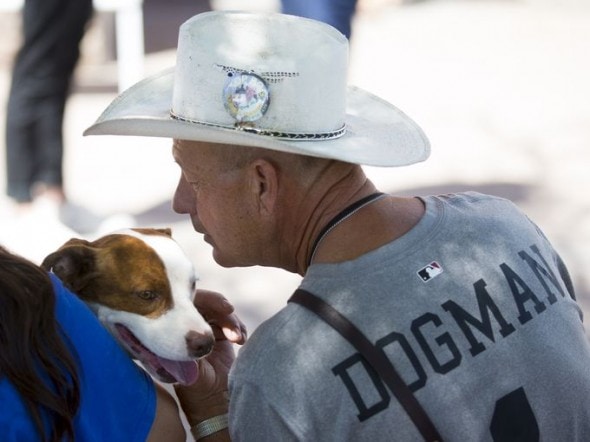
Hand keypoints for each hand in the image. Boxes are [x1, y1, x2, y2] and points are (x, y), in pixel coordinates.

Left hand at [175, 289, 246, 423]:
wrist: (214, 404)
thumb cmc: (196, 388)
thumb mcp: (191, 368)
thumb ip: (192, 350)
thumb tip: (196, 332)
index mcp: (173, 331)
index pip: (185, 304)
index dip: (201, 299)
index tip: (216, 305)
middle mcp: (187, 328)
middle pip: (204, 304)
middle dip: (218, 305)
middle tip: (229, 309)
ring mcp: (204, 331)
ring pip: (219, 313)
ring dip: (231, 321)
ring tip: (237, 337)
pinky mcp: (219, 337)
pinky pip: (230, 324)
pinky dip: (238, 328)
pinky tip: (242, 340)